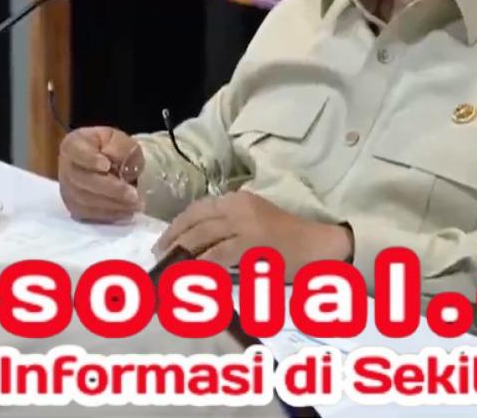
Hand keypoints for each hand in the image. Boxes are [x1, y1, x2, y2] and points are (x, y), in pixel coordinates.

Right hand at [58, 126, 144, 223]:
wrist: (109, 163)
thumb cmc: (112, 148)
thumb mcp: (120, 140)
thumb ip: (119, 147)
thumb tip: (116, 160)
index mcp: (73, 144)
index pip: (76, 151)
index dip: (89, 159)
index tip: (106, 165)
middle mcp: (65, 167)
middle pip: (82, 180)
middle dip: (110, 189)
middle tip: (133, 194)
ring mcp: (67, 189)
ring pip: (86, 200)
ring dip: (113, 204)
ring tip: (136, 204)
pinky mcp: (74, 207)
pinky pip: (89, 214)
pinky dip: (109, 214)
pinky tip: (127, 212)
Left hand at [155, 191, 351, 273]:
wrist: (318, 246)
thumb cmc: (287, 240)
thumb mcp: (254, 223)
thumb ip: (227, 230)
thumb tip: (196, 248)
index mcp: (236, 200)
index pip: (196, 209)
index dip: (176, 226)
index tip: (163, 242)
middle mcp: (236, 206)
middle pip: (193, 221)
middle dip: (172, 240)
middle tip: (159, 258)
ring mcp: (243, 223)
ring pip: (200, 237)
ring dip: (180, 254)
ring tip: (168, 270)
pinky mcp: (250, 243)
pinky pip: (216, 255)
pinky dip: (200, 266)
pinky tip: (190, 276)